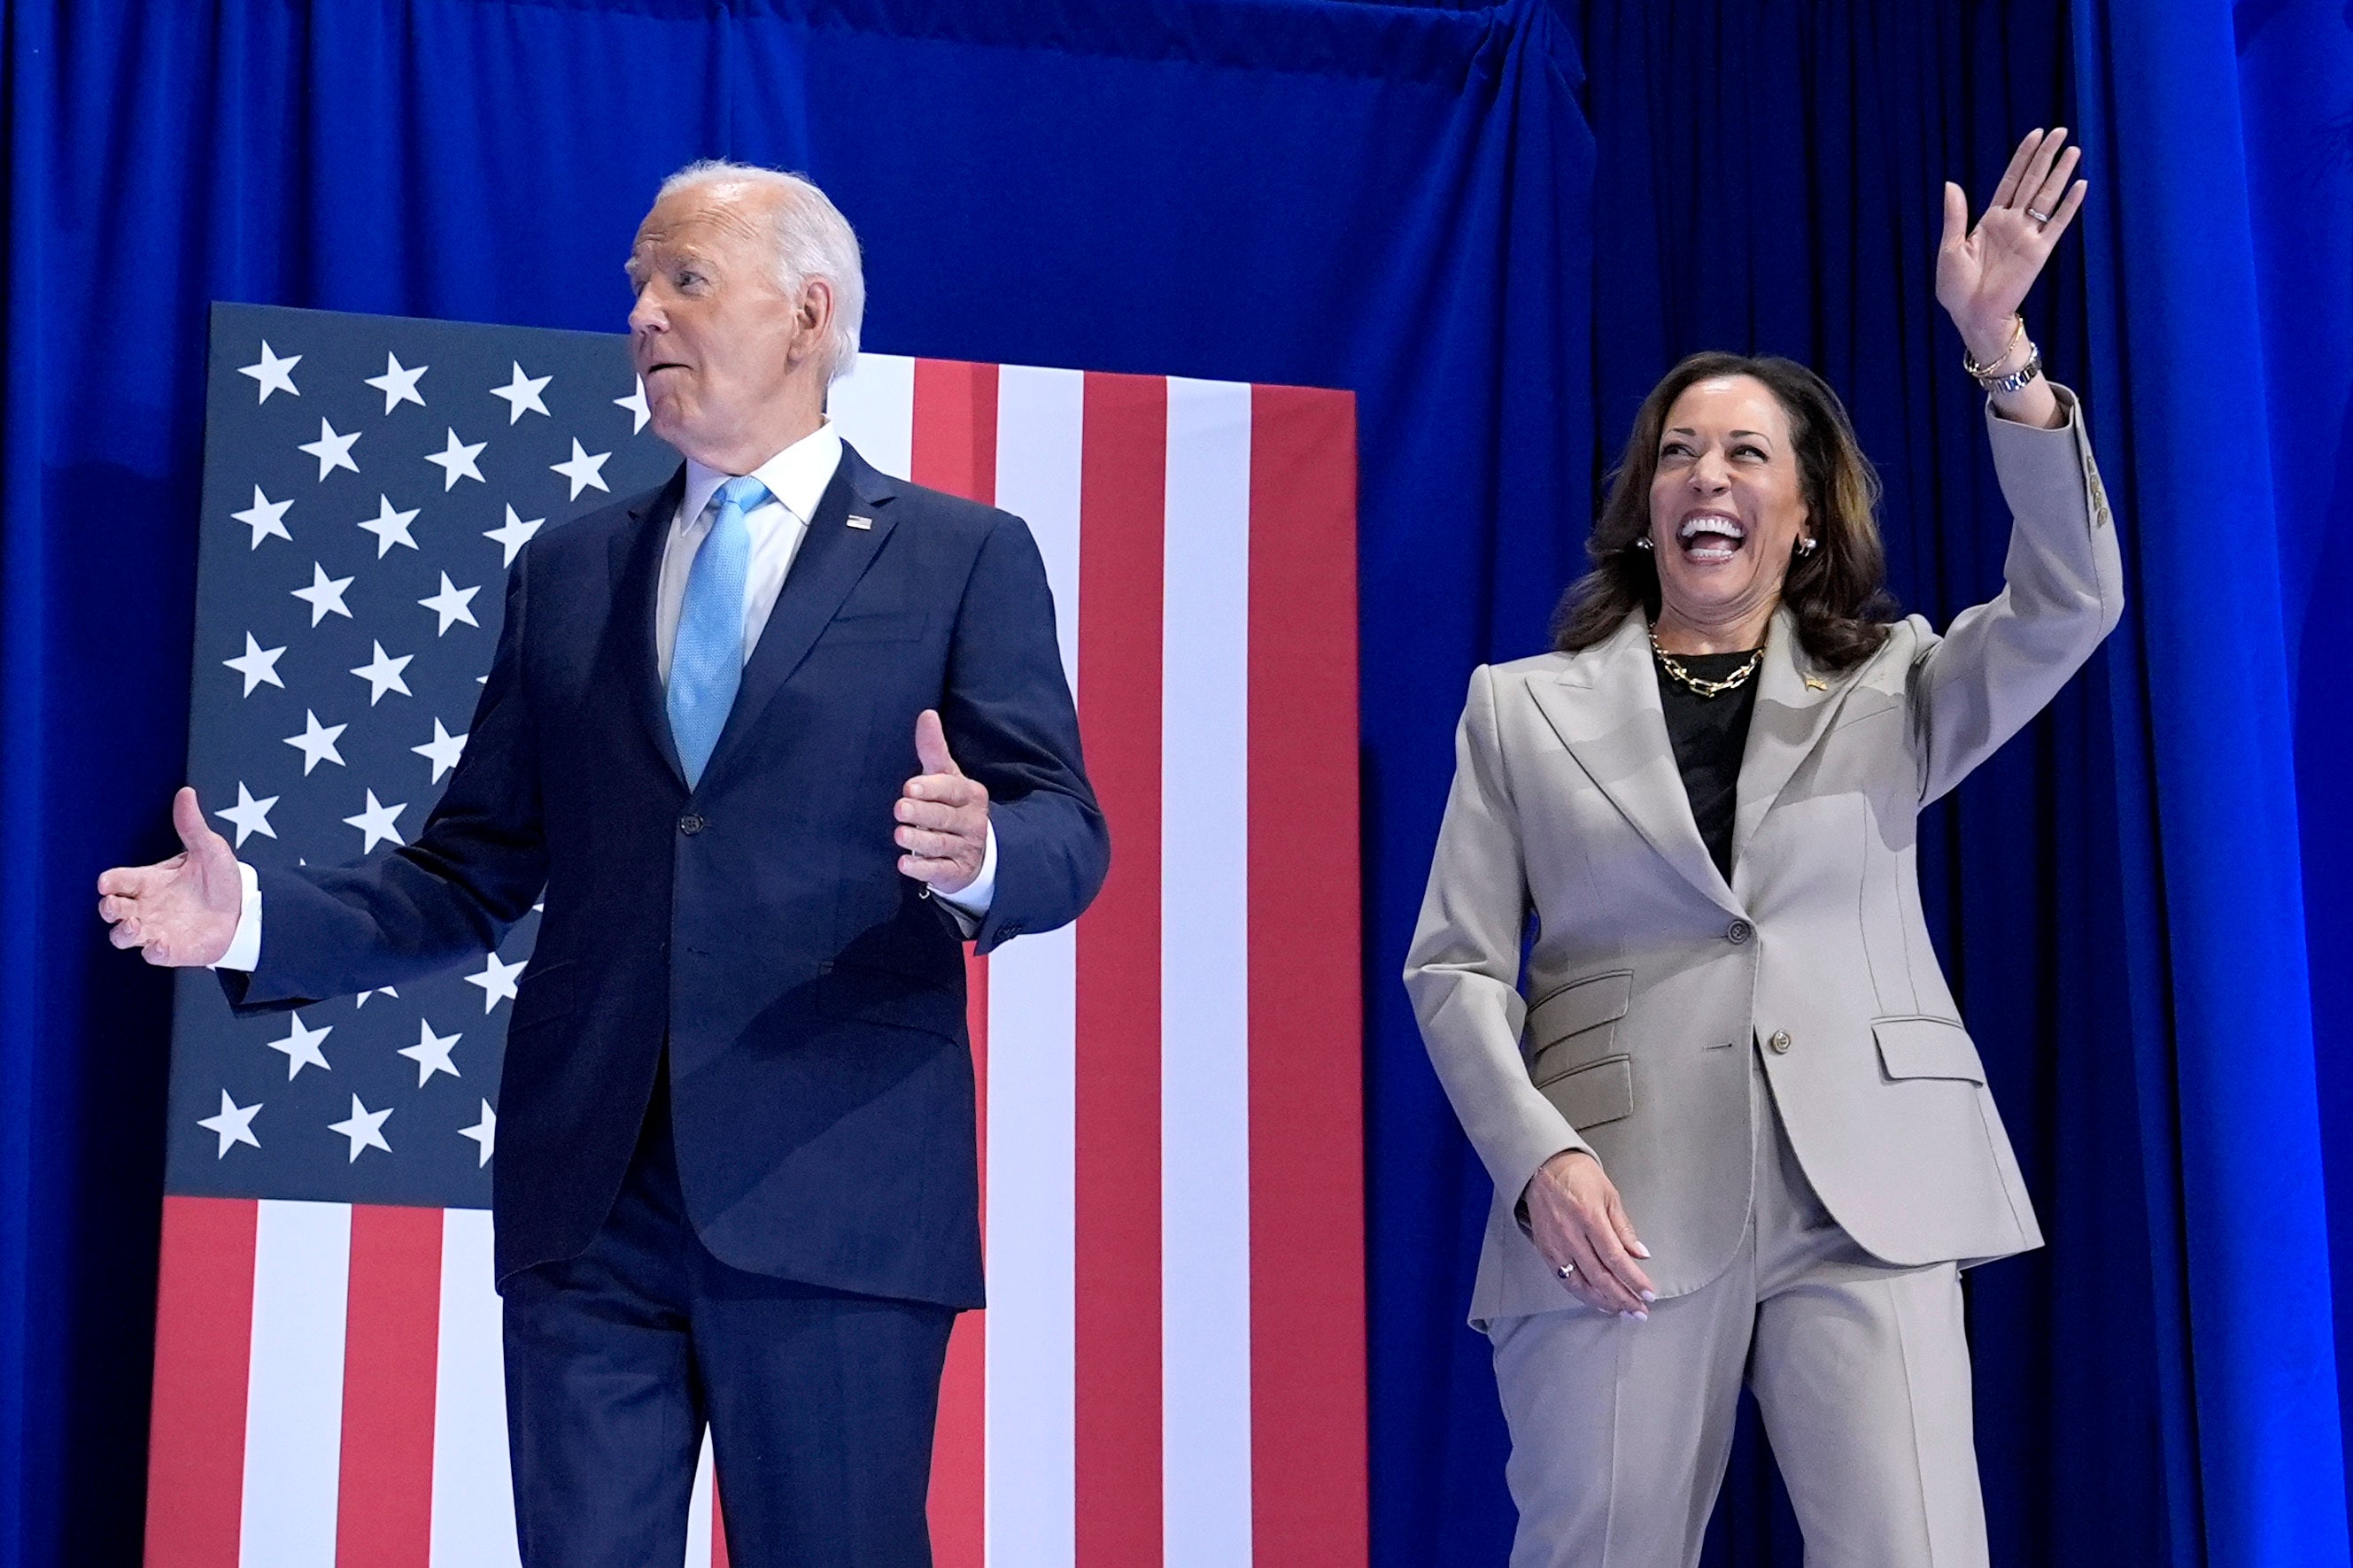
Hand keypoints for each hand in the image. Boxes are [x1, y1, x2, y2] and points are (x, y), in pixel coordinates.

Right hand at [96, 787, 242, 966]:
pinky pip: (152, 955)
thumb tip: (186, 793)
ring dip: (123, 932)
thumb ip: (192, 826)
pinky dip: (152, 951)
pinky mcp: (172, 949)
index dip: (109, 882)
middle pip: (111, 910)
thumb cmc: (221, 879)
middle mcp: (147, 906)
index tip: (108, 882)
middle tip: (115, 905)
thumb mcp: (209, 848)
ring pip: (122, 936)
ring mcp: (157, 929)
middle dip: (108, 908)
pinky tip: (160, 943)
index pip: (117, 881)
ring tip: (135, 925)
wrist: (247, 909)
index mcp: (149, 881)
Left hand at [896, 709, 988, 896]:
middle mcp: (971, 821)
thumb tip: (927, 714)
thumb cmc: (953, 805)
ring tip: (900, 835)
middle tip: (900, 808)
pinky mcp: (956, 872)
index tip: (910, 786)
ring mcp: (965, 848)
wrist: (977, 851)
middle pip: (945, 817)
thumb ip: (934, 749)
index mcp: (970, 794)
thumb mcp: (947, 777)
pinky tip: (904, 865)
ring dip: (920, 841)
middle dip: (923, 812)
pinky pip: (939, 871)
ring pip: (942, 844)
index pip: (952, 789)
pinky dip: (922, 869)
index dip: (932, 788)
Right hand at [1524, 1149, 1655, 1317]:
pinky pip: (1564, 1280)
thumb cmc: (1577, 1174)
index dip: (1634, 1280)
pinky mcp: (1545, 1251)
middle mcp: (1571, 1236)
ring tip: (1622, 1311)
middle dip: (1623, 1298)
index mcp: (1589, 1218)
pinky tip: (1597, 1301)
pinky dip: (1582, 1294)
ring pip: (1581, 1284)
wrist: (1542, 1167)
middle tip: (1640, 1311)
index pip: (1615, 1258)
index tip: (1648, 1294)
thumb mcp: (1609, 1194)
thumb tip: (1640, 1254)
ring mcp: (1555, 1245)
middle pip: (1600, 1277)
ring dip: (1604, 1302)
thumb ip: (1624, 1227)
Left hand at [1937, 127, 2086, 360]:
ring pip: (2048, 197)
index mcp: (1990, 220)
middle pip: (2032, 182)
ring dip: (2061, 173)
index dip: (2023, 157)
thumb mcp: (1950, 248)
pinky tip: (2081, 185)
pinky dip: (2070, 205)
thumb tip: (1951, 184)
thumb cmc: (1956, 287)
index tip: (2035, 135)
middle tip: (2061, 131)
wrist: (1972, 315)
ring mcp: (2028, 236)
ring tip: (2073, 150)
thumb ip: (1955, 215)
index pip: (2011, 181)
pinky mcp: (2039, 252)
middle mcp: (2012, 223)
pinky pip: (2058, 224)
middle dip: (2046, 156)